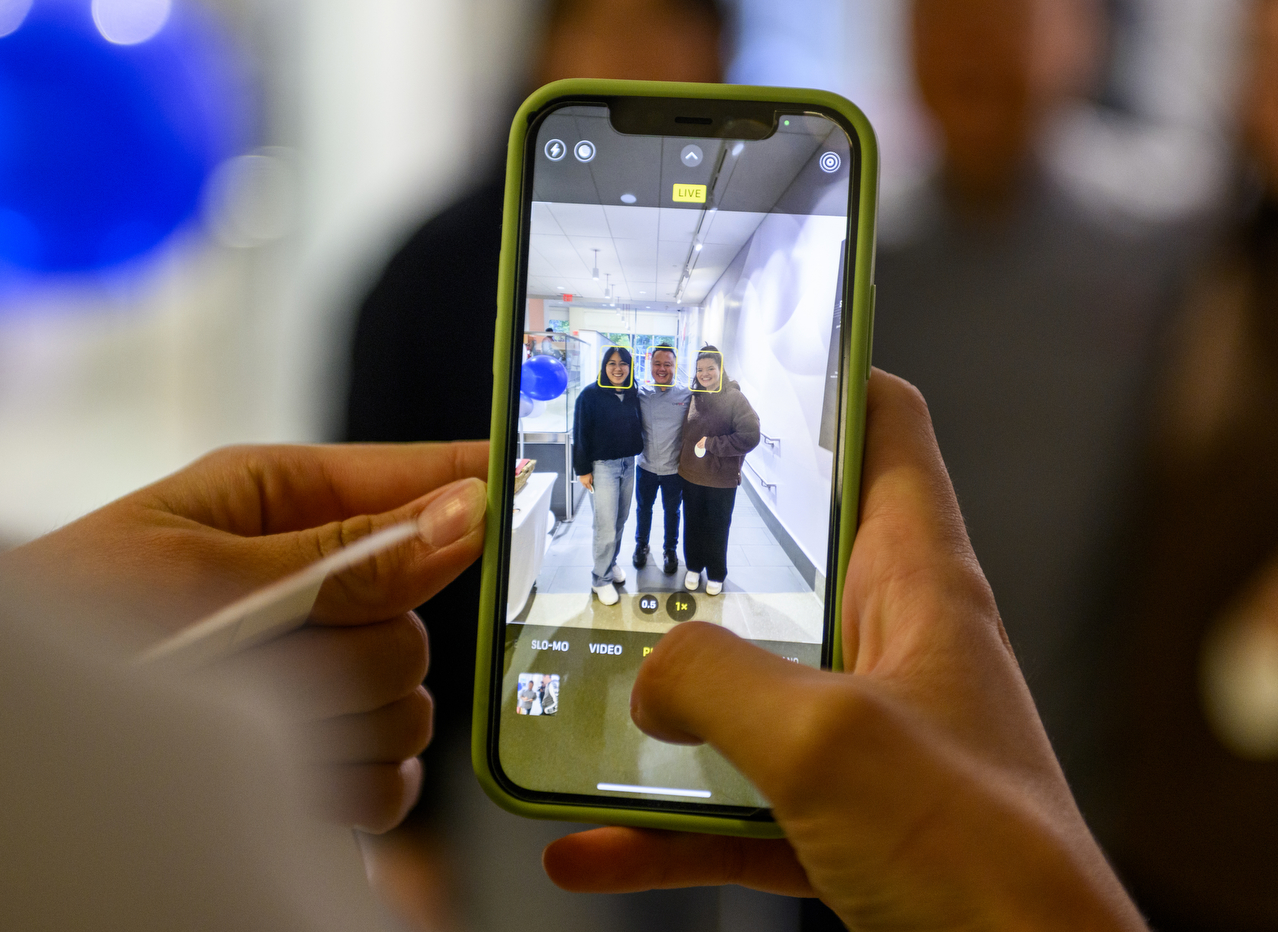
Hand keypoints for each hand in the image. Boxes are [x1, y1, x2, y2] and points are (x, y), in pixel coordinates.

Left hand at [0, 441, 488, 833]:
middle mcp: (316, 580)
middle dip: (364, 643)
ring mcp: (323, 668)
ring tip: (260, 718)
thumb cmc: (66, 622)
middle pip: (423, 611)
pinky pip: (395, 771)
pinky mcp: (326, 749)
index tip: (557, 488)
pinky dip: (357, 782)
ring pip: (415, 697)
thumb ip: (343, 553)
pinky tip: (298, 774)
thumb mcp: (200, 575)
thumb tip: (467, 510)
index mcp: (283, 501)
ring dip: (349, 718)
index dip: (488, 481)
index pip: (420, 475)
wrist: (4, 746)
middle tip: (286, 647)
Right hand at [543, 374, 1144, 930]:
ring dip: (659, 701)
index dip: (823, 378)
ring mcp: (862, 733)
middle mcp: (891, 645)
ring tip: (572, 691)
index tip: (739, 361)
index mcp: (916, 584)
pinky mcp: (838, 817)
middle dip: (698, 541)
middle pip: (787, 556)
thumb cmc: (976, 853)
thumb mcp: (825, 739)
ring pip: (743, 691)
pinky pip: (731, 804)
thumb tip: (649, 673)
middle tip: (611, 519)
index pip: (885, 434)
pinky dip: (661, 823)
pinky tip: (585, 846)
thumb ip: (718, 680)